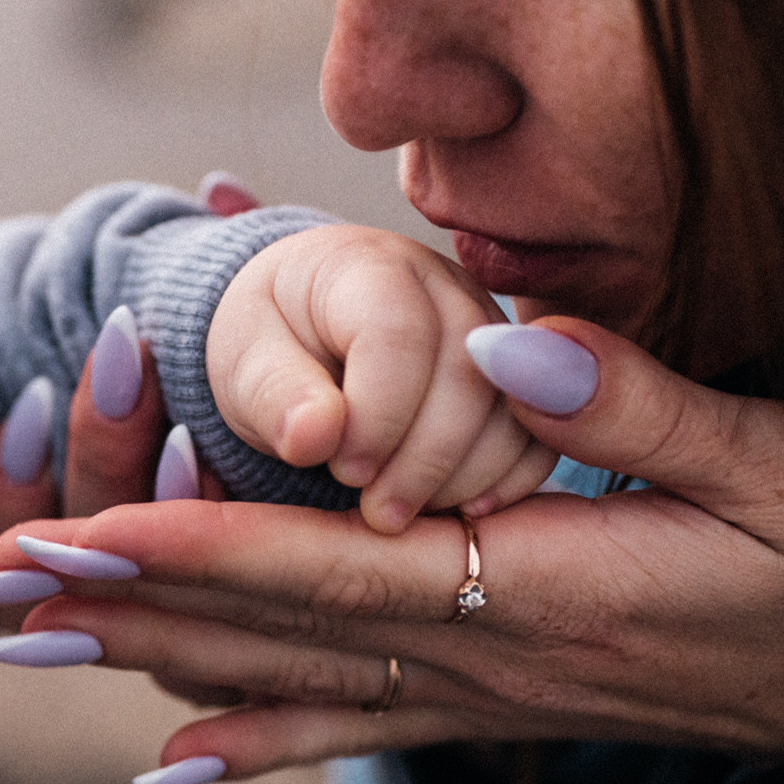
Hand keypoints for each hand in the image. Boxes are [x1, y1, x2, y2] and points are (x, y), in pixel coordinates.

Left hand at [0, 316, 783, 769]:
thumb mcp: (778, 462)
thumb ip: (635, 403)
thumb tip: (501, 346)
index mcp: (528, 585)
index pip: (318, 561)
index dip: (183, 541)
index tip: (64, 529)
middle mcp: (476, 657)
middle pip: (258, 630)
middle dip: (113, 604)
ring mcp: (476, 695)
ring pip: (276, 682)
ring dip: (142, 661)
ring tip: (23, 650)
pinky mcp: (496, 706)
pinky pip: (348, 733)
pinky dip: (250, 743)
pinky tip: (168, 759)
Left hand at [210, 225, 556, 534]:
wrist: (305, 337)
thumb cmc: (270, 349)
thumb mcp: (246, 367)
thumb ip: (273, 396)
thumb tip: (311, 436)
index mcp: (368, 267)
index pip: (398, 331)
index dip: (378, 412)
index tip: (344, 471)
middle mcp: (444, 287)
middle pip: (469, 372)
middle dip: (424, 457)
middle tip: (379, 514)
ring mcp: (490, 329)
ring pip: (514, 406)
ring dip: (464, 476)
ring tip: (406, 515)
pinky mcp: (518, 375)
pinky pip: (538, 432)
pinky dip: (508, 481)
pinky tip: (462, 514)